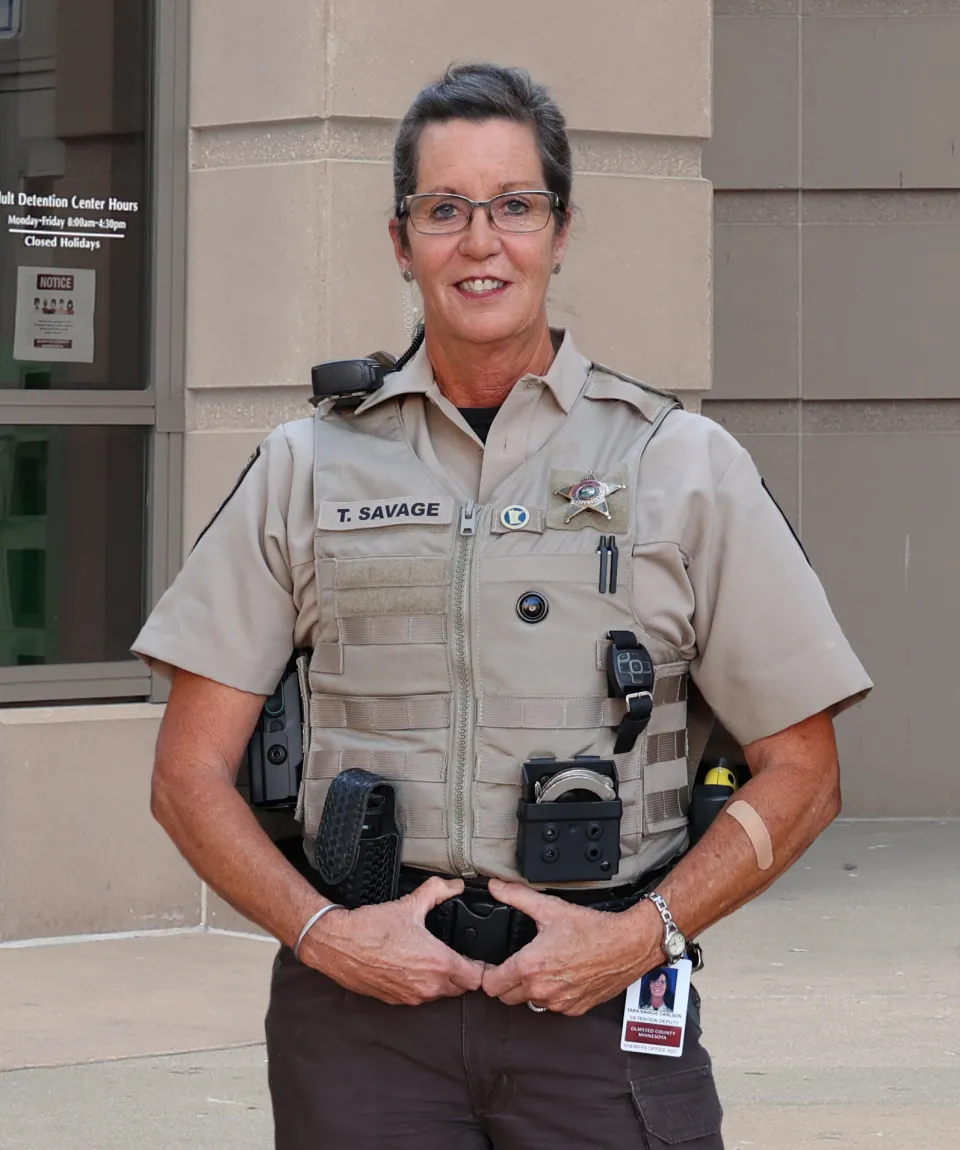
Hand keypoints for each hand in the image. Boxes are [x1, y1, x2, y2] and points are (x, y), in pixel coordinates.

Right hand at [299, 877, 484, 1005]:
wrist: (337, 945)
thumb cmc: (371, 928)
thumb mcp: (409, 904)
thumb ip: (437, 891)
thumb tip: (455, 886)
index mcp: (438, 964)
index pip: (477, 978)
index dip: (483, 968)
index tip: (481, 959)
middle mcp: (428, 986)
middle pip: (461, 988)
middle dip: (464, 973)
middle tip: (460, 955)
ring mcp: (412, 997)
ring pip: (441, 994)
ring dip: (444, 980)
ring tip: (436, 959)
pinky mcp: (396, 1001)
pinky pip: (420, 996)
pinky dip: (423, 985)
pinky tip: (415, 967)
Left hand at [480, 879, 661, 1015]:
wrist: (628, 945)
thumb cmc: (593, 929)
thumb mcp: (550, 907)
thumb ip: (517, 896)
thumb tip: (496, 887)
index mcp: (530, 967)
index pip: (490, 985)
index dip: (484, 974)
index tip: (488, 965)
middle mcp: (542, 991)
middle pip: (506, 996)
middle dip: (505, 981)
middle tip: (513, 963)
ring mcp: (559, 1003)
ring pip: (529, 1003)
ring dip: (528, 989)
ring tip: (538, 967)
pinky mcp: (575, 1009)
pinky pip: (552, 1007)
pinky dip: (551, 995)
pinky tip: (559, 975)